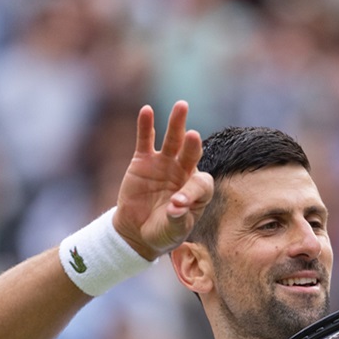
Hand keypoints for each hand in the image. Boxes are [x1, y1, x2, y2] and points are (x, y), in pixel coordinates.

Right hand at [114, 101, 214, 259]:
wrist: (138, 232)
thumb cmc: (162, 232)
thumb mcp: (173, 231)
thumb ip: (177, 219)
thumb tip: (175, 207)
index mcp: (198, 190)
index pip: (200, 184)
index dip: (191, 192)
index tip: (177, 205)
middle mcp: (184, 172)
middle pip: (192, 154)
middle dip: (193, 145)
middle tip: (194, 136)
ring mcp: (165, 163)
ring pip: (173, 141)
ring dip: (177, 124)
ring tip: (181, 106)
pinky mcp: (144, 160)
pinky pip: (146, 140)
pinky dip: (146, 126)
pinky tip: (147, 111)